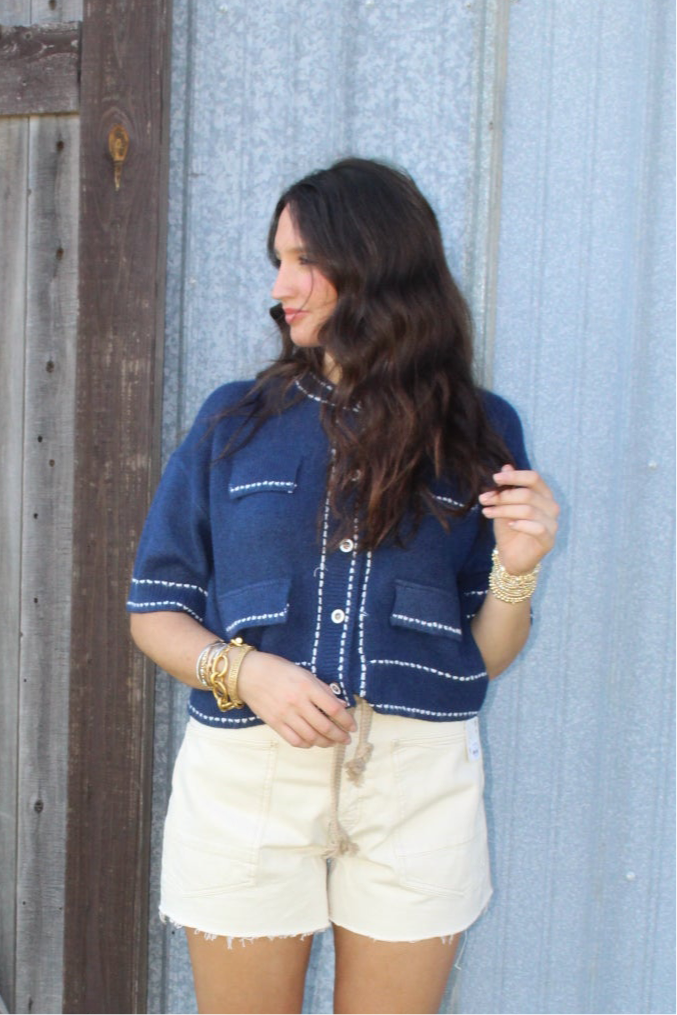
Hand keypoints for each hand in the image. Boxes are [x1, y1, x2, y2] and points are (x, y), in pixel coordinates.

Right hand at [237, 651, 356, 748]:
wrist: (248, 673)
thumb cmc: (278, 669)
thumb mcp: (304, 672)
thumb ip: (322, 689)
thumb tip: (341, 705)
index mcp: (307, 687)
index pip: (334, 709)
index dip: (347, 721)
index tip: (352, 727)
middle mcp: (298, 703)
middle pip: (324, 727)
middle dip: (339, 736)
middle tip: (346, 739)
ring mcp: (285, 715)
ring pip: (311, 737)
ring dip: (325, 743)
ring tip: (332, 742)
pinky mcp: (275, 724)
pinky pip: (294, 740)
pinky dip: (307, 744)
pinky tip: (313, 742)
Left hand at [478, 465, 558, 574]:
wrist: (511, 556)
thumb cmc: (509, 528)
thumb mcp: (504, 505)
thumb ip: (507, 488)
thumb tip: (506, 466)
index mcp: (543, 495)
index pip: (533, 478)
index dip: (514, 476)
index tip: (494, 478)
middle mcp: (551, 507)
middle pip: (528, 494)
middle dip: (503, 496)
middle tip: (484, 499)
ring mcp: (552, 524)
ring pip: (528, 510)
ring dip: (504, 510)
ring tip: (487, 512)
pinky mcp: (548, 541)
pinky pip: (537, 528)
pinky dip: (521, 525)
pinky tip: (509, 525)